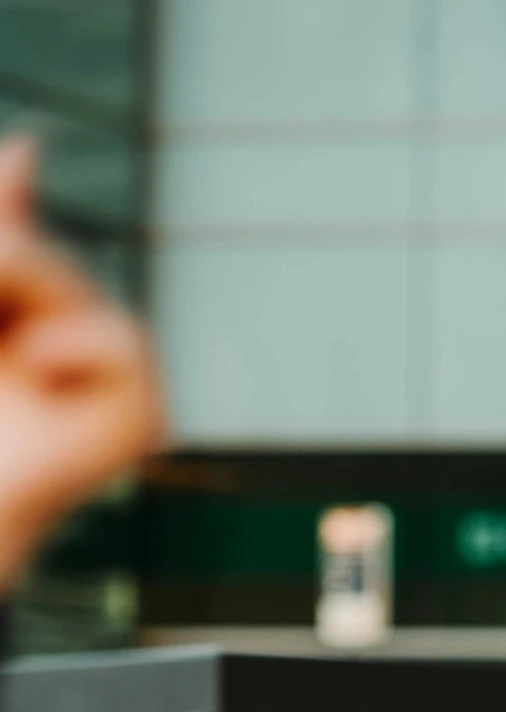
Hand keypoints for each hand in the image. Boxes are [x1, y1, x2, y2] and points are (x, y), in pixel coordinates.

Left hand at [0, 137, 161, 592]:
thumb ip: (2, 225)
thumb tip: (32, 145)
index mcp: (27, 332)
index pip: (31, 257)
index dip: (13, 219)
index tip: (19, 161)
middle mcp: (75, 358)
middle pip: (51, 263)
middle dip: (10, 269)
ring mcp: (113, 389)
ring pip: (81, 290)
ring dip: (30, 294)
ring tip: (14, 356)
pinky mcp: (140, 420)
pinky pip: (125, 343)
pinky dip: (75, 348)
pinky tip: (44, 376)